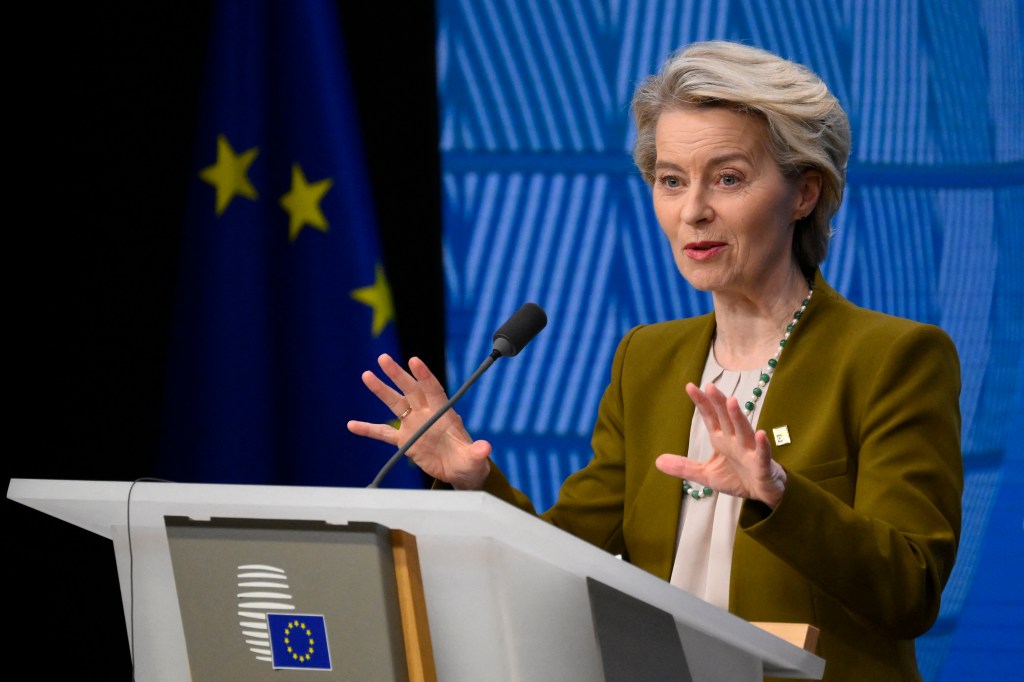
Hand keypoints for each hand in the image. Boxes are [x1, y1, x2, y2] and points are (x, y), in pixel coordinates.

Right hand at [346, 354, 491, 488]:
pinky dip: (368, 429)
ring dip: (381, 390)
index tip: (414, 360)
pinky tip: (352, 425)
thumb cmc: (470, 461)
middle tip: (383, 358)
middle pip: (411, 390)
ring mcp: (414, 425)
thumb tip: (485, 449)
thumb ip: (477, 452)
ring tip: (366, 375)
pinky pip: (383, 433)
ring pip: (395, 404)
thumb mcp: (474, 458)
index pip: (433, 390)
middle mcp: (427, 414)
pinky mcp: (405, 440)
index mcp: (444, 414)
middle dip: (398, 375)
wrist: (459, 471)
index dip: (424, 376)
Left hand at [655, 382, 786, 506]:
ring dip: (738, 417)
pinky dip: (762, 445)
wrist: (761, 494)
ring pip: (744, 431)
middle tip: (710, 386)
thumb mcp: (705, 474)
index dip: (702, 402)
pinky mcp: (762, 465)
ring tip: (732, 401)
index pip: (710, 417)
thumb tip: (657, 461)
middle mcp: (735, 440)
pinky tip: (761, 433)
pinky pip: (762, 453)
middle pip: (726, 418)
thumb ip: (684, 467)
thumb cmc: (736, 478)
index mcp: (721, 439)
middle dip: (718, 403)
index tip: (690, 386)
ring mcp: (750, 451)